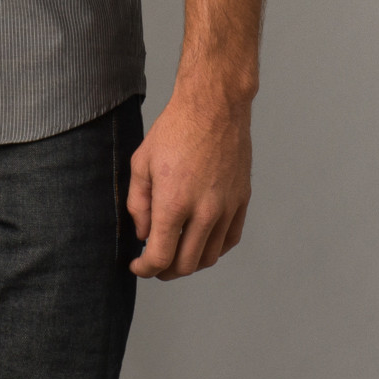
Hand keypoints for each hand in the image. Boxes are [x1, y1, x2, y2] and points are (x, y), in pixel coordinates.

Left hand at [127, 82, 252, 279]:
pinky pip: (229, 240)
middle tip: (155, 265)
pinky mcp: (241, 201)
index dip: (146, 269)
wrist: (213, 107)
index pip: (161, 256)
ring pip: (210, 257)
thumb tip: (143, 234)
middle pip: (186, 264)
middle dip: (166, 271)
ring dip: (190, 263)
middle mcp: (204, 211)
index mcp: (174, 202)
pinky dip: (214, 250)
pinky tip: (201, 242)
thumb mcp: (142, 162)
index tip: (138, 266)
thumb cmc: (174, 130)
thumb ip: (138, 204)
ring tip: (176, 254)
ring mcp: (226, 208)